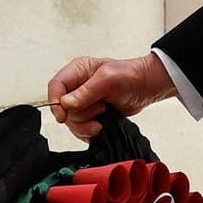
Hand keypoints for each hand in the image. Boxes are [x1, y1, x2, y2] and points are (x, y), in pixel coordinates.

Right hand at [46, 54, 176, 139]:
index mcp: (77, 71)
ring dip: (86, 124)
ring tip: (103, 116)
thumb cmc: (130, 76)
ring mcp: (83, 102)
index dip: (55, 102)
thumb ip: (86, 91)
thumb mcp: (108, 79)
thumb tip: (66, 103)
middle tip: (100, 109)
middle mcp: (77, 87)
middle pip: (62, 109)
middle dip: (81, 114)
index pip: (56, 86)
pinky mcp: (90, 115)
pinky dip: (89, 131)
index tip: (63, 115)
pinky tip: (101, 125)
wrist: (146, 87)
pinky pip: (80, 129)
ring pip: (71, 121)